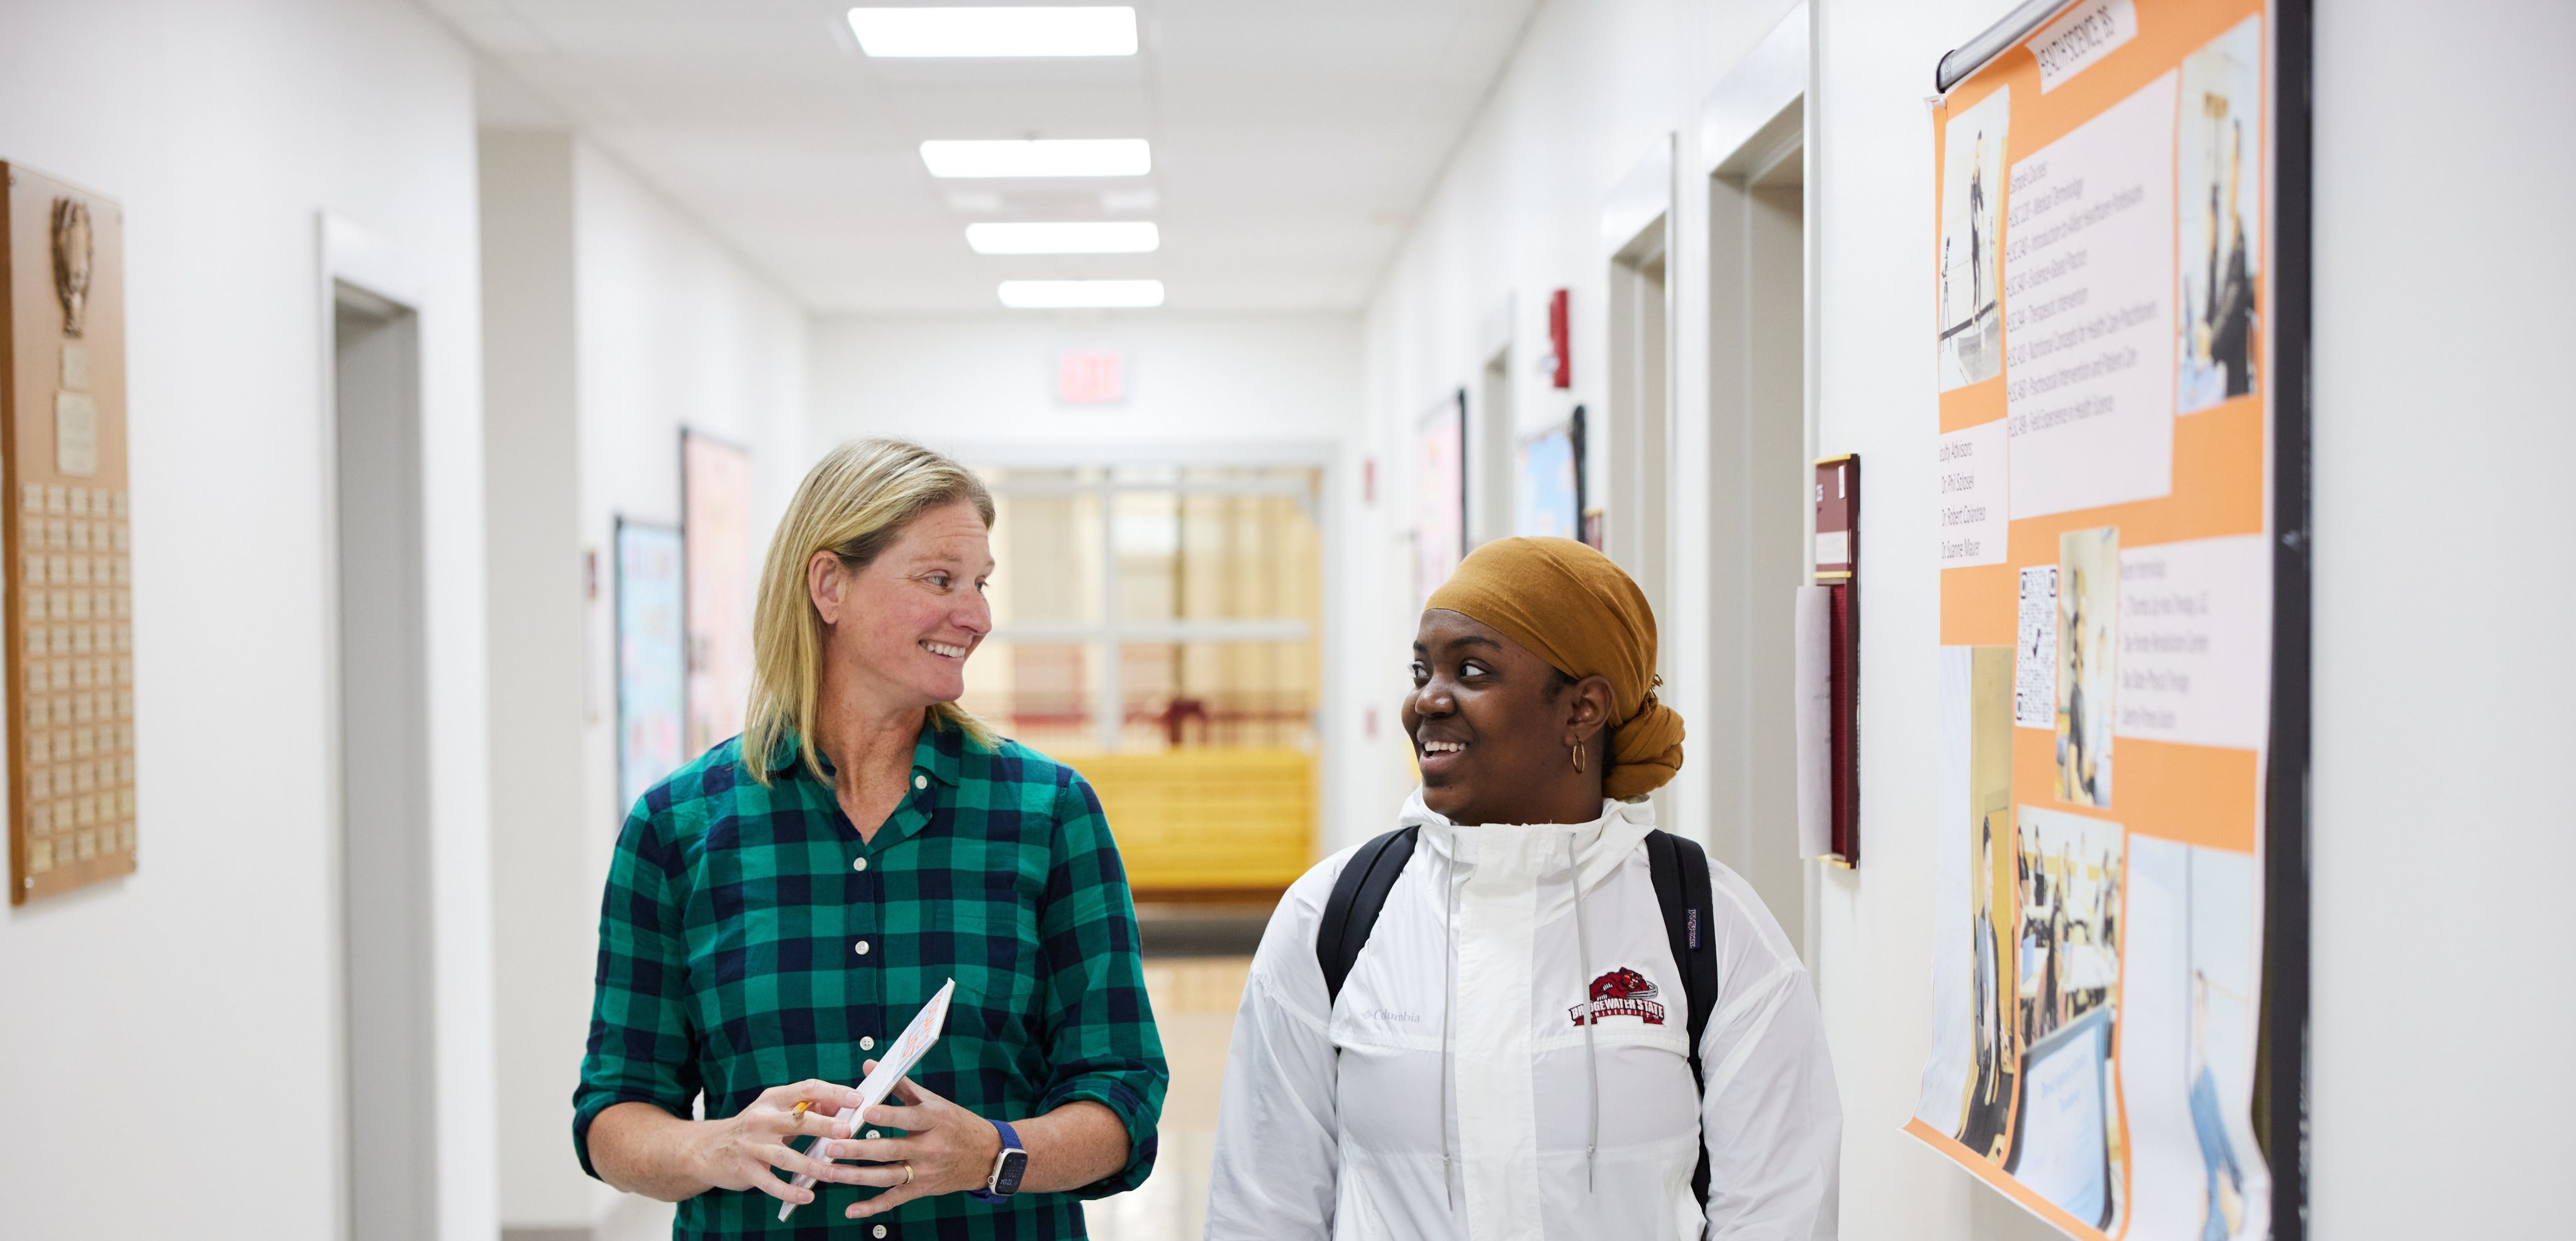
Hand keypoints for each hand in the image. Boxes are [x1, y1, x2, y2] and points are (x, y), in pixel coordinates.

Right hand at [690, 1079, 867, 1208]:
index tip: (857, 1098)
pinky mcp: (745, 1169)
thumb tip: (843, 1106)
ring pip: (786, 1156)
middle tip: (847, 1132)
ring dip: (813, 1165)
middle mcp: (762, 1119)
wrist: (707, 1149)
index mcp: (774, 1099)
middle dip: (823, 1125)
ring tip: (835, 1173)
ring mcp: (752, 1145)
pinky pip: (770, 1182)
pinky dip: (789, 1190)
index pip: (807, 1089)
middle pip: (797, 1120)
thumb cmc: (753, 1128)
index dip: (833, 1092)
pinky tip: (807, 1196)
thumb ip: (807, 1107)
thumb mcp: (775, 1110)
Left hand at [819, 1060, 1005, 1218]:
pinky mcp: (922, 1189)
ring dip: (856, 1176)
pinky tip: (851, 1210)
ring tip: (830, 1173)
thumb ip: (900, 1085)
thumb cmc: (956, 1124)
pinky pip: (894, 1200)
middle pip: (891, 1150)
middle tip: (832, 1146)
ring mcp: (926, 1171)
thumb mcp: (935, 1102)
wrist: (987, 1156)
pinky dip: (872, 1207)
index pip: (910, 1118)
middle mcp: (931, 1148)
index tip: (866, 1111)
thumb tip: (869, 1065)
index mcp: (935, 1120)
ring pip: (887, 1177)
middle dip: (859, 1149)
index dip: (889, 1116)